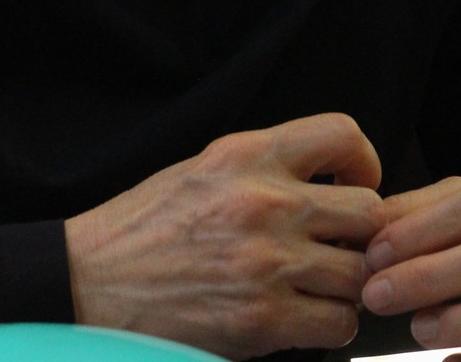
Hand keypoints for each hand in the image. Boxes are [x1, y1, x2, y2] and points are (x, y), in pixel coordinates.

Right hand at [64, 113, 383, 358]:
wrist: (91, 282)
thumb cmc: (142, 230)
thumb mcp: (200, 171)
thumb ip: (261, 169)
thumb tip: (325, 182)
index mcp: (243, 156)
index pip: (341, 134)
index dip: (363, 163)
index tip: (352, 184)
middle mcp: (262, 202)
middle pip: (369, 212)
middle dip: (361, 235)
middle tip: (338, 248)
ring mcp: (266, 262)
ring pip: (361, 273)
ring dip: (346, 285)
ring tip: (317, 287)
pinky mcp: (264, 318)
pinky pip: (339, 323)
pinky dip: (329, 325)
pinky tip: (302, 317)